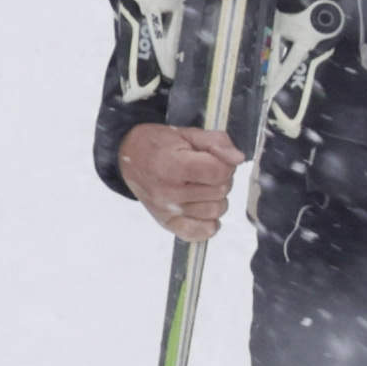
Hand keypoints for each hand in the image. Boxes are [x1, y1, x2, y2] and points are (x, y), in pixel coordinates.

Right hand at [116, 119, 239, 244]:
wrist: (128, 159)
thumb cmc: (158, 144)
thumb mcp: (187, 133)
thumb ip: (216, 142)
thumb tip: (237, 158)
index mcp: (172, 166)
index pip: (218, 172)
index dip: (225, 163)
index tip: (216, 158)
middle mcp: (168, 193)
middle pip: (220, 191)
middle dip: (220, 178)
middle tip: (205, 170)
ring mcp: (167, 211)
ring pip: (216, 211)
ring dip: (216, 198)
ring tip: (201, 186)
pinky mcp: (168, 223)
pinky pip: (202, 232)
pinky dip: (208, 221)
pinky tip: (201, 206)